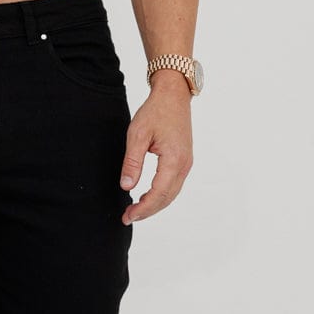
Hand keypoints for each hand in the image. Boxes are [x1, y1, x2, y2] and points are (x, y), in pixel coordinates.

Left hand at [119, 76, 192, 223]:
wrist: (173, 95)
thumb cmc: (155, 111)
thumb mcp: (137, 134)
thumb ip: (132, 162)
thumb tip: (126, 186)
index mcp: (174, 159)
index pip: (158, 193)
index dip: (143, 208)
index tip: (128, 216)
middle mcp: (184, 164)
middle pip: (167, 198)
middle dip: (147, 211)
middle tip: (128, 217)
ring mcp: (186, 163)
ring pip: (171, 193)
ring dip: (154, 205)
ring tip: (135, 210)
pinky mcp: (184, 160)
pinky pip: (173, 185)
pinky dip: (161, 195)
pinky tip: (147, 197)